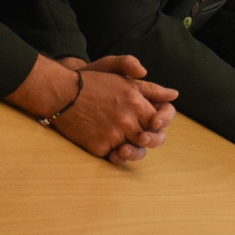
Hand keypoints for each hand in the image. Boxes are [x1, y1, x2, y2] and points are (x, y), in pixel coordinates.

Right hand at [10, 55, 176, 163]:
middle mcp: (127, 120)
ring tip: (127, 146)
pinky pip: (113, 156)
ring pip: (134, 151)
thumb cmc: (92, 82)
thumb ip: (150, 87)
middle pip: (151, 139)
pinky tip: (111, 148)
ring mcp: (113, 135)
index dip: (161, 123)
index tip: (155, 123)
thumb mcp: (122, 77)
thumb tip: (173, 94)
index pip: (160, 120)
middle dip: (150, 140)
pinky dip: (114, 154)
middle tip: (144, 138)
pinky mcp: (99, 147)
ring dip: (134, 151)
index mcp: (136, 102)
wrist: (61, 94)